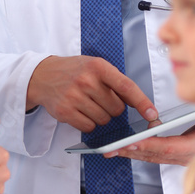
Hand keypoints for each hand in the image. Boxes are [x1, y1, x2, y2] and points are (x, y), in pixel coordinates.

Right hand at [26, 56, 157, 132]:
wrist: (42, 75)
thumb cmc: (73, 71)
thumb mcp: (95, 66)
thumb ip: (115, 81)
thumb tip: (136, 104)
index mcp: (98, 66)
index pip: (126, 86)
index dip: (142, 102)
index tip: (152, 114)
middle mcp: (86, 80)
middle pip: (116, 109)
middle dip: (113, 108)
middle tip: (100, 99)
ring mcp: (74, 96)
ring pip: (104, 120)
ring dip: (100, 117)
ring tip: (88, 104)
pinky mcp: (65, 111)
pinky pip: (89, 127)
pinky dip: (88, 124)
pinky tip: (80, 112)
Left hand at [104, 125, 194, 166]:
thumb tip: (185, 104)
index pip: (167, 148)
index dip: (147, 145)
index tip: (130, 142)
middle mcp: (189, 157)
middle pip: (155, 156)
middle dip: (131, 152)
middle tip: (110, 149)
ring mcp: (185, 159)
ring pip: (155, 157)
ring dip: (134, 153)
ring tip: (113, 149)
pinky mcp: (183, 157)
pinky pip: (159, 155)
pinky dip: (143, 151)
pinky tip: (131, 147)